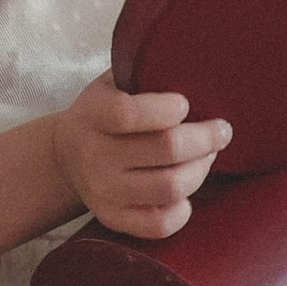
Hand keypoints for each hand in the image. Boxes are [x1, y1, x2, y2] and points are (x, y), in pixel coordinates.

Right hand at [53, 79, 229, 239]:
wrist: (66, 155)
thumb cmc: (104, 111)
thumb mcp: (112, 83)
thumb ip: (144, 72)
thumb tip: (199, 60)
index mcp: (93, 116)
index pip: (129, 115)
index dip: (167, 109)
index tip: (186, 103)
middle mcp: (95, 157)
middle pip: (165, 151)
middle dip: (205, 138)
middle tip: (221, 129)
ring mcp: (103, 192)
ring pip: (171, 187)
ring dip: (201, 168)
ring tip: (208, 155)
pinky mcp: (114, 219)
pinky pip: (160, 225)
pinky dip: (184, 209)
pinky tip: (187, 190)